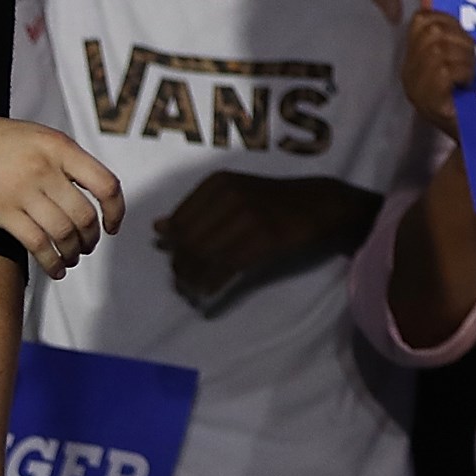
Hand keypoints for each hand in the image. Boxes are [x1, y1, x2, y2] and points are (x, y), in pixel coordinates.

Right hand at [0, 108, 123, 279]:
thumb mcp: (39, 137)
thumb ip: (66, 161)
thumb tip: (93, 192)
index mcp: (60, 147)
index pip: (106, 184)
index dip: (116, 211)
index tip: (113, 226)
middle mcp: (45, 168)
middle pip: (85, 215)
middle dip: (91, 238)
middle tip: (88, 246)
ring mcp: (22, 190)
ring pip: (63, 233)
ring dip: (72, 252)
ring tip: (71, 258)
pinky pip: (36, 244)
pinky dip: (51, 262)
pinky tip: (54, 269)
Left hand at [153, 173, 380, 307]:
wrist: (318, 203)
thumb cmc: (272, 200)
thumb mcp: (234, 193)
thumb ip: (196, 209)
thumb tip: (157, 228)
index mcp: (218, 183)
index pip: (178, 222)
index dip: (173, 246)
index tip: (175, 260)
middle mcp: (230, 196)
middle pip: (189, 241)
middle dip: (181, 265)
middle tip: (182, 281)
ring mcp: (249, 216)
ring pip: (204, 255)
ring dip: (193, 278)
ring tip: (192, 288)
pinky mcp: (264, 239)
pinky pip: (226, 267)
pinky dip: (212, 283)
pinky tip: (208, 292)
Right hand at [401, 8, 475, 135]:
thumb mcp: (463, 56)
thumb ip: (448, 28)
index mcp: (414, 59)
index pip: (422, 20)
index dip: (449, 20)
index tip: (469, 35)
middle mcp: (409, 73)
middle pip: (430, 31)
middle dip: (461, 37)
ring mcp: (417, 89)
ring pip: (438, 48)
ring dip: (466, 56)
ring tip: (474, 71)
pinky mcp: (429, 103)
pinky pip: (443, 69)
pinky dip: (463, 71)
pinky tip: (470, 82)